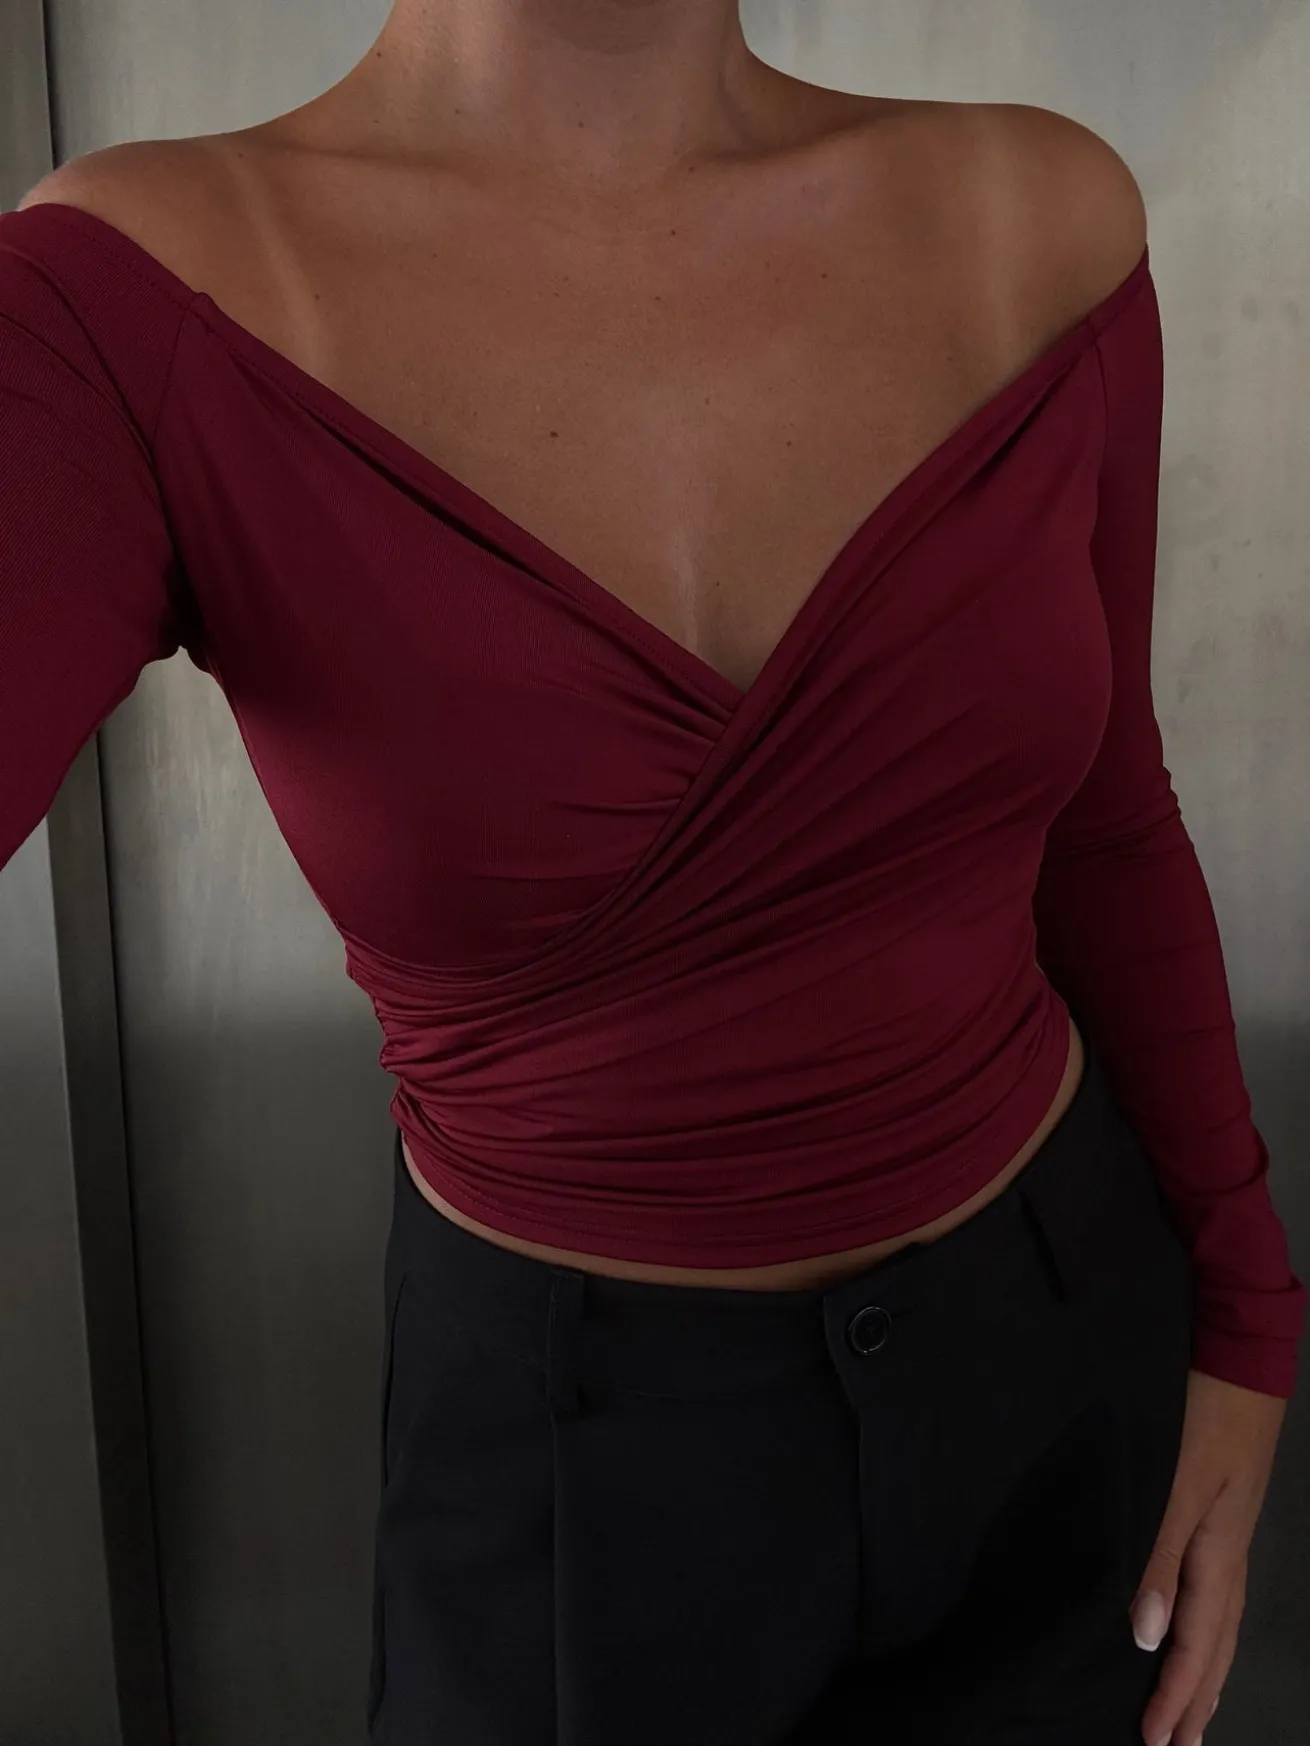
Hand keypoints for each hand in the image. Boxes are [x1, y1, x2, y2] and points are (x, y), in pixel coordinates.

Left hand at [1130, 1368, 1286, 1745]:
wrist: (1236, 1369)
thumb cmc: (1203, 1423)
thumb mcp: (1176, 1488)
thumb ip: (1158, 1559)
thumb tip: (1144, 1635)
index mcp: (1215, 1557)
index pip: (1193, 1643)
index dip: (1174, 1693)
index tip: (1156, 1737)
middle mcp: (1226, 1558)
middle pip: (1214, 1646)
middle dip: (1195, 1699)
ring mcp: (1227, 1540)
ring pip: (1219, 1627)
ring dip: (1204, 1673)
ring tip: (1192, 1717)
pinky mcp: (1220, 1522)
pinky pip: (1218, 1600)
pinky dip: (1208, 1635)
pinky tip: (1195, 1638)